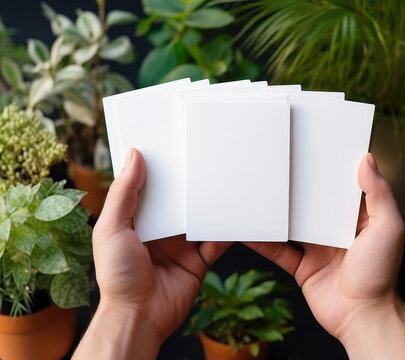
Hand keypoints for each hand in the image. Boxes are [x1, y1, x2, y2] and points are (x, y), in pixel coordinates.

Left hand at [74, 148, 229, 358]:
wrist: (139, 316)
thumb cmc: (117, 276)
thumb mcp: (112, 228)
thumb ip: (123, 194)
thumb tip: (134, 156)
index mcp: (138, 218)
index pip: (151, 186)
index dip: (160, 168)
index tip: (173, 146)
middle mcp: (161, 229)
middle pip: (180, 200)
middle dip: (190, 182)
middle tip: (205, 158)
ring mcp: (181, 244)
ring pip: (201, 217)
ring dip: (211, 204)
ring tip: (225, 182)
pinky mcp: (199, 260)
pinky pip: (217, 242)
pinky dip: (226, 231)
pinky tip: (234, 217)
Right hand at [245, 153, 404, 358]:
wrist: (362, 317)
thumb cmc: (380, 274)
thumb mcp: (387, 228)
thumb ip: (379, 194)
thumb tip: (368, 159)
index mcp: (356, 219)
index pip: (340, 188)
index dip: (328, 170)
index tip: (312, 150)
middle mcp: (335, 231)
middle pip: (311, 205)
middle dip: (297, 189)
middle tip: (276, 167)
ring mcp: (317, 249)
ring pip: (291, 225)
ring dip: (277, 213)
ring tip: (257, 193)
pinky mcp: (301, 267)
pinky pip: (278, 251)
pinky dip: (263, 242)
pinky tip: (249, 230)